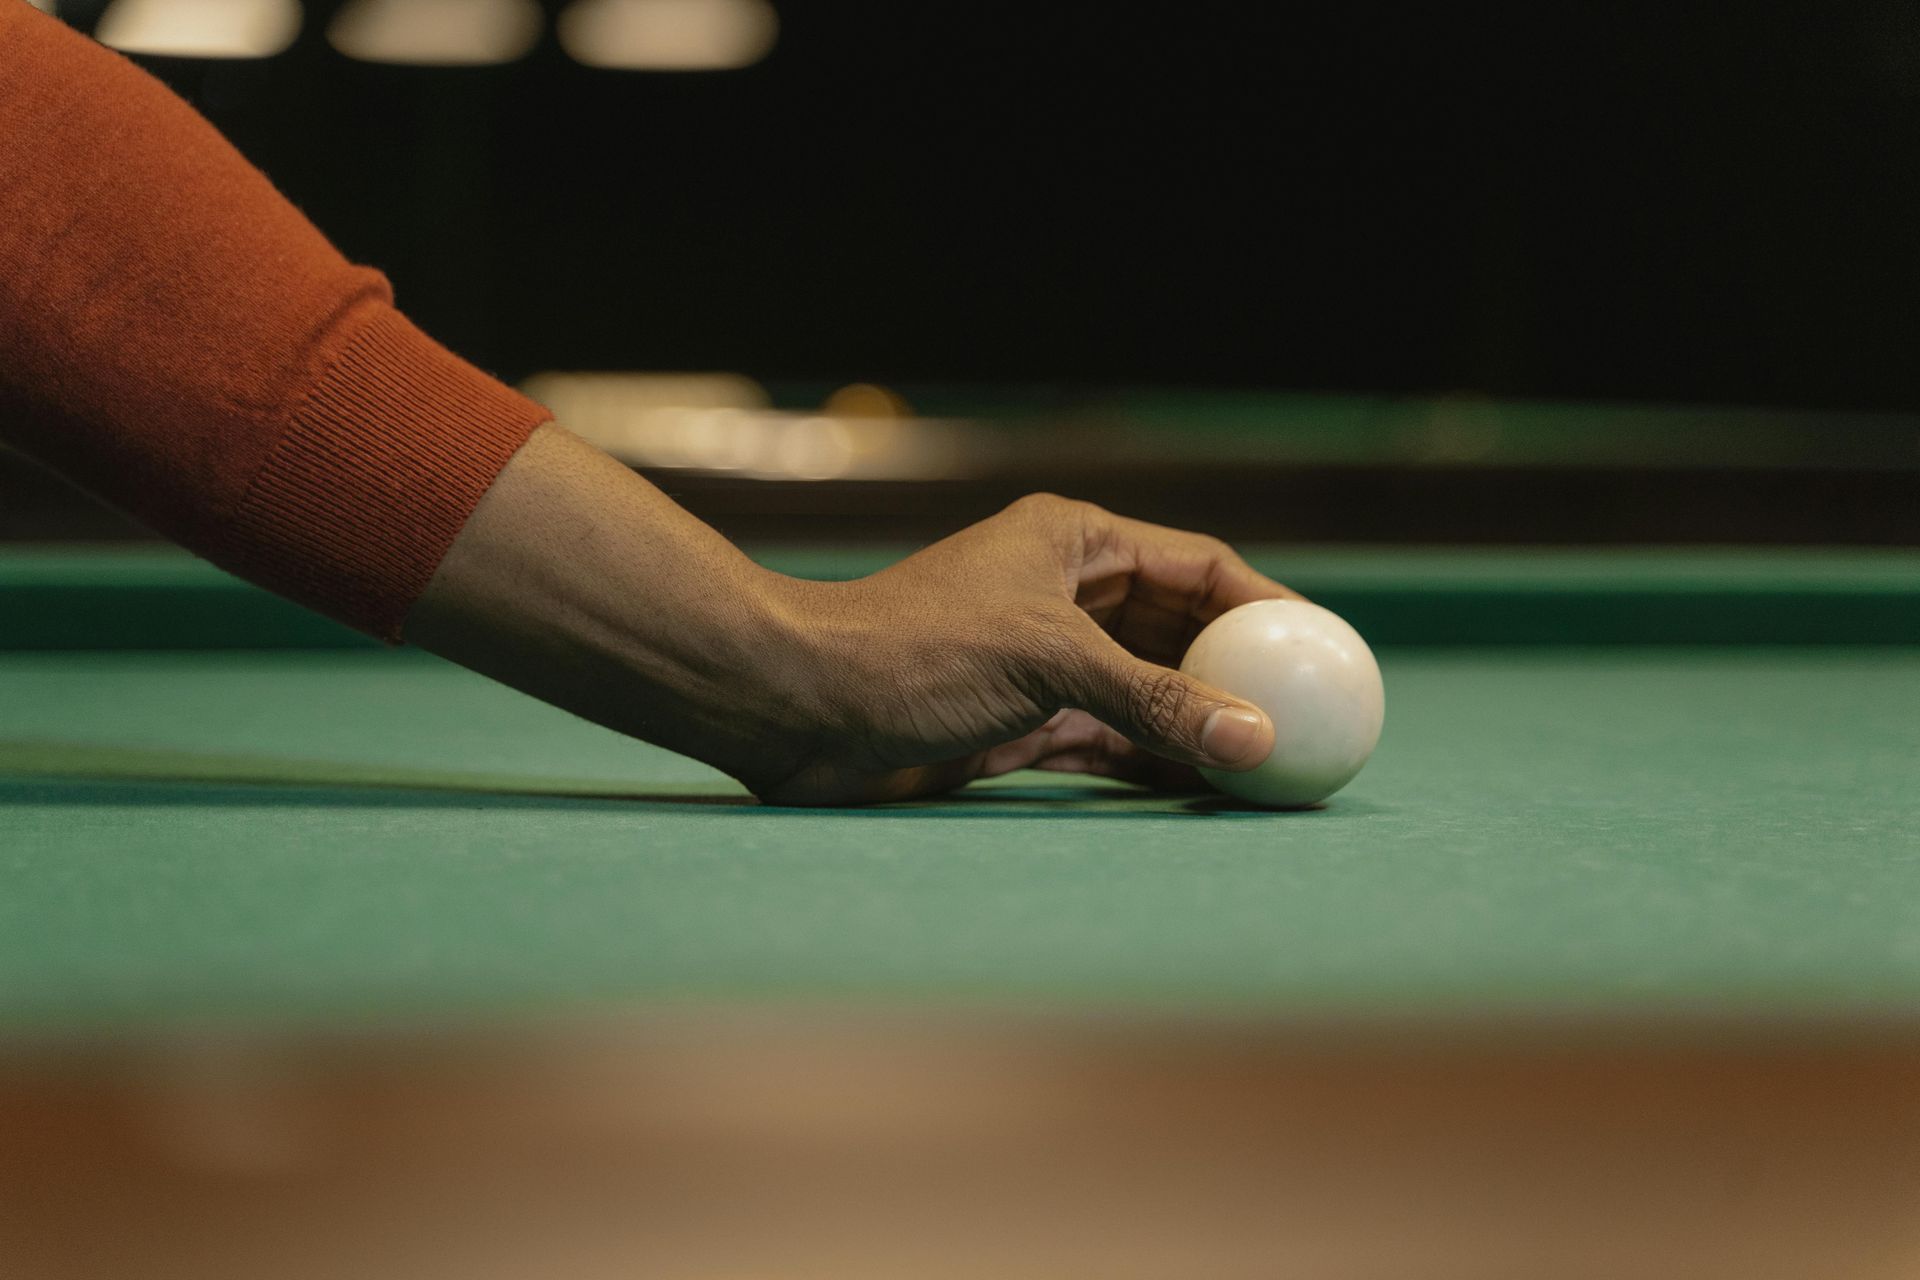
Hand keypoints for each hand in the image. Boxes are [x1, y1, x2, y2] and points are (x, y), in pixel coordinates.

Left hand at [751, 493, 1300, 804]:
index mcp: (1072, 541)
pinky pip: (1112, 741)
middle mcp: (1064, 594)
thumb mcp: (1048, 663)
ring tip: (1274, 765)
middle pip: (1180, 632)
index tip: (1326, 652)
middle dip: (1242, 674)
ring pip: (1149, 692)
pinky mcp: (1022, 723)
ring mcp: (1045, 662)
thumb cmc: (915, 652)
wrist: (803, 707)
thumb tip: (1256, 737)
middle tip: (1312, 718)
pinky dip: (1156, 764)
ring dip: (1202, 726)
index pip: (1196, 566)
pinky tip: (1206, 789)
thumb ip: (1154, 699)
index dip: (1265, 606)